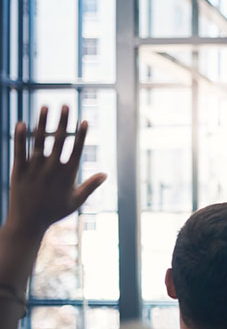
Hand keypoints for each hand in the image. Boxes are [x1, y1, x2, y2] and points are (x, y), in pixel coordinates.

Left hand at [4, 106, 106, 240]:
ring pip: (38, 141)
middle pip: (58, 140)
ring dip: (42, 122)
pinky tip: (21, 123)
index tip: (84, 121)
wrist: (28, 223)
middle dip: (62, 121)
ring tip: (45, 107)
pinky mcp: (18, 171)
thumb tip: (106, 174)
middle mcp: (51, 169)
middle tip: (65, 104)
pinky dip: (20, 136)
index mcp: (67, 175)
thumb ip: (90, 185)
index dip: (81, 134)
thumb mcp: (76, 201)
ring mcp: (34, 169)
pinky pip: (19, 150)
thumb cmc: (54, 212)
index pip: (76, 150)